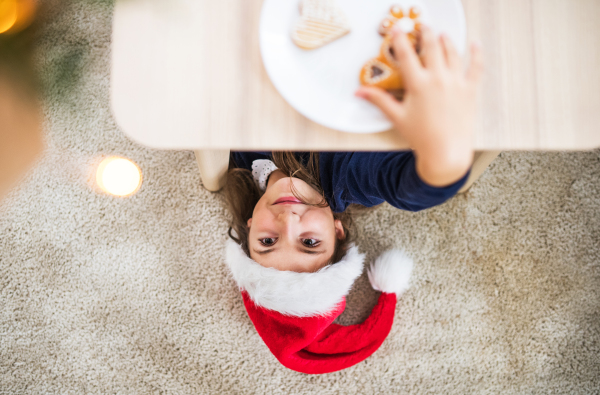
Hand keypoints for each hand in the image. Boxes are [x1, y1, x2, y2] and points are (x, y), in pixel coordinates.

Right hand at [356, 25, 482, 186]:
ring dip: (446, 40)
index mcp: (419, 84)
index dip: (400, 39)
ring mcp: (456, 83)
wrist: (446, 152)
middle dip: (426, 33)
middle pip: (432, 46)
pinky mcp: (470, 90)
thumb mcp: (397, 117)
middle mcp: (438, 79)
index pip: (406, 54)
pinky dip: (476, 53)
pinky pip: (476, 67)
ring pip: (452, 53)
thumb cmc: (421, 137)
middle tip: (422, 26)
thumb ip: (378, 100)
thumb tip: (360, 92)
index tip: (398, 29)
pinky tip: (474, 44)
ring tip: (441, 34)